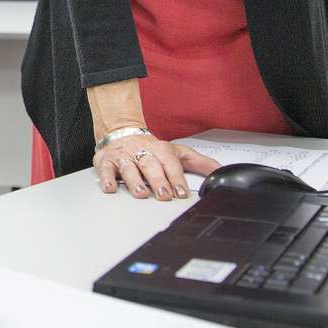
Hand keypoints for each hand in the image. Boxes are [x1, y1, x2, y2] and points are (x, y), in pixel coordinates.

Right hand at [93, 134, 218, 200]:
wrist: (122, 131)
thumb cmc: (151, 148)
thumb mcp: (178, 152)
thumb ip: (200, 163)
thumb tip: (221, 173)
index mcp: (161, 149)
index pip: (170, 164)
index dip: (176, 178)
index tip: (181, 192)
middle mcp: (142, 151)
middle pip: (151, 165)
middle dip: (158, 181)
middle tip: (164, 195)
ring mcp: (124, 156)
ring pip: (129, 168)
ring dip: (135, 181)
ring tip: (141, 194)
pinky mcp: (106, 161)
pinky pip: (106, 169)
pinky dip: (107, 178)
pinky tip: (110, 188)